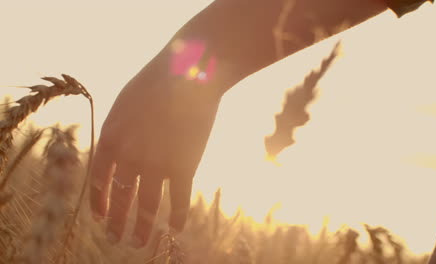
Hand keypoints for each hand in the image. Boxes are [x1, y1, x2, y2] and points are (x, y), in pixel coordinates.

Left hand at [89, 50, 221, 246]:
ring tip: (139, 243)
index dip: (100, 202)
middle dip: (117, 223)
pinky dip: (176, 217)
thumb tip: (116, 149)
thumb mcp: (124, 103)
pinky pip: (179, 201)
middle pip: (121, 199)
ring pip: (147, 207)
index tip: (101, 217)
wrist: (187, 73)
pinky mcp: (185, 167)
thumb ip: (119, 130)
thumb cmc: (156, 82)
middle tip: (116, 239)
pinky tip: (175, 229)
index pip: (99, 181)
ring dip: (142, 229)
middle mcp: (130, 158)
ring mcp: (157, 165)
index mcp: (112, 140)